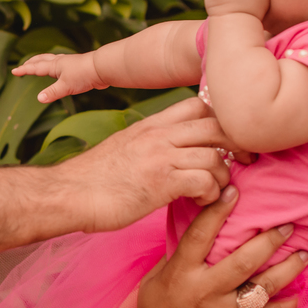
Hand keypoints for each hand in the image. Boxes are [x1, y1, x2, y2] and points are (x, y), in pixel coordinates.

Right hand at [12, 52, 107, 103]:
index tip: (14, 71)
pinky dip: (54, 65)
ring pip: (51, 60)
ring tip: (38, 63)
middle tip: (23, 65)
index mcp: (55, 65)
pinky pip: (60, 64)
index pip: (35, 68)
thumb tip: (39, 99)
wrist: (102, 68)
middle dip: (31, 62)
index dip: (24, 70)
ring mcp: (69, 64)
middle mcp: (60, 62)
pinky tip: (59, 70)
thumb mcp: (66, 86)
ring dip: (42, 61)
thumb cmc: (84, 75)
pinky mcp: (76, 67)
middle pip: (42, 60)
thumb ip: (52, 92)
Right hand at [55, 97, 239, 230]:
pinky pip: (205, 181)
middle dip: (236, 144)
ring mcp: (160, 157)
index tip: (225, 140)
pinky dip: (211, 194)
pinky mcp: (161, 183)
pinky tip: (200, 202)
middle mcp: (157, 135)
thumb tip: (169, 153)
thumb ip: (149, 145)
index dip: (219, 119)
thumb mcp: (123, 149)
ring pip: (215, 155)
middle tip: (241, 162)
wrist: (66, 194)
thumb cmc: (92, 180)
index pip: (197, 106)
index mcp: (149, 125)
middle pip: (215, 125)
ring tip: (213, 191)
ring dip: (222, 177)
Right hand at [128, 186, 306, 307]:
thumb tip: (192, 231)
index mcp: (181, 274)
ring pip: (264, 286)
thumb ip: (174, 258)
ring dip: (288, 269)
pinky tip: (300, 293)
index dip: (218, 211)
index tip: (234, 190)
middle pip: (243, 259)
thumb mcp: (154, 284)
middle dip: (268, 239)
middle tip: (287, 225)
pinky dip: (287, 305)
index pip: (200, 235)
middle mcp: (205, 291)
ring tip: (303, 254)